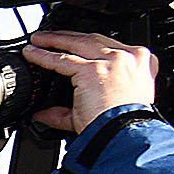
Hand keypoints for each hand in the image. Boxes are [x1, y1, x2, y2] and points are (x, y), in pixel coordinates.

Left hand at [22, 28, 158, 137]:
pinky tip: (32, 53)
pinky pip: (62, 59)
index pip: (111, 46)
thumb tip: (45, 113)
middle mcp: (129, 57)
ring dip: (55, 40)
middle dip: (69, 37)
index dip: (89, 43)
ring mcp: (111, 61)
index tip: (75, 43)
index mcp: (141, 64)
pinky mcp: (93, 70)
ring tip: (38, 40)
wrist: (124, 136)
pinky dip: (43, 56)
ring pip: (78, 43)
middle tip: (50, 36)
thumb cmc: (121, 126)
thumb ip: (73, 108)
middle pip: (93, 39)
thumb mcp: (106, 109)